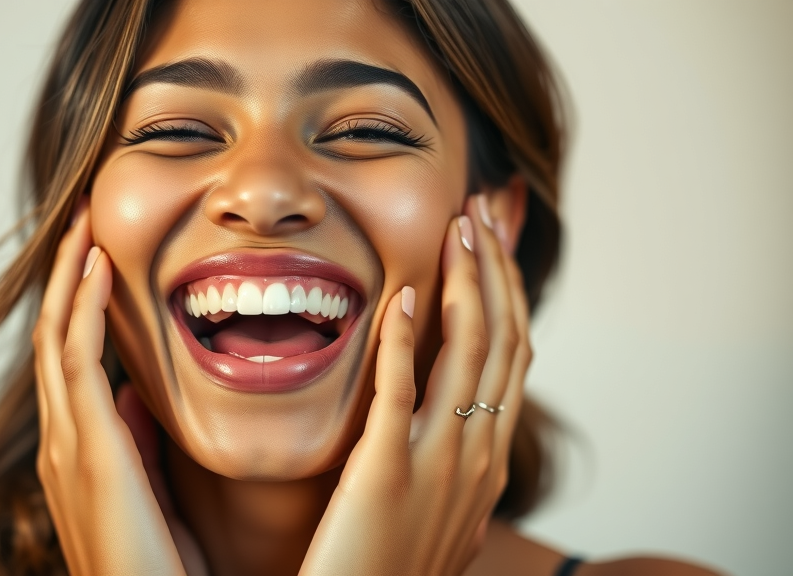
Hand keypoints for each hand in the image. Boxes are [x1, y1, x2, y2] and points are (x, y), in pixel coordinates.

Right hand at [32, 201, 201, 575]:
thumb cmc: (158, 565)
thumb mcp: (152, 493)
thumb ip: (140, 444)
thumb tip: (137, 395)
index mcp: (80, 449)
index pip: (71, 357)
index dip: (79, 302)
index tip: (99, 255)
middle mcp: (63, 440)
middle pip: (55, 336)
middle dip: (66, 275)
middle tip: (84, 219)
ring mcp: (68, 444)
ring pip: (57, 337)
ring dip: (69, 277)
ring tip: (84, 224)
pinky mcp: (88, 450)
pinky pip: (77, 361)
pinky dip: (82, 309)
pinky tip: (96, 267)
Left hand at [300, 195, 531, 575]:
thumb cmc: (391, 564)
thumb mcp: (441, 504)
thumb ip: (452, 456)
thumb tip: (455, 416)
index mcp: (489, 455)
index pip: (512, 354)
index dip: (507, 292)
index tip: (492, 242)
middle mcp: (478, 453)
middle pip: (502, 340)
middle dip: (495, 269)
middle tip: (480, 211)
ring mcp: (439, 462)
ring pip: (468, 354)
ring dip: (466, 283)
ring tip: (456, 228)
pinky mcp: (386, 472)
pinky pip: (402, 393)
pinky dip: (405, 340)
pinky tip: (405, 296)